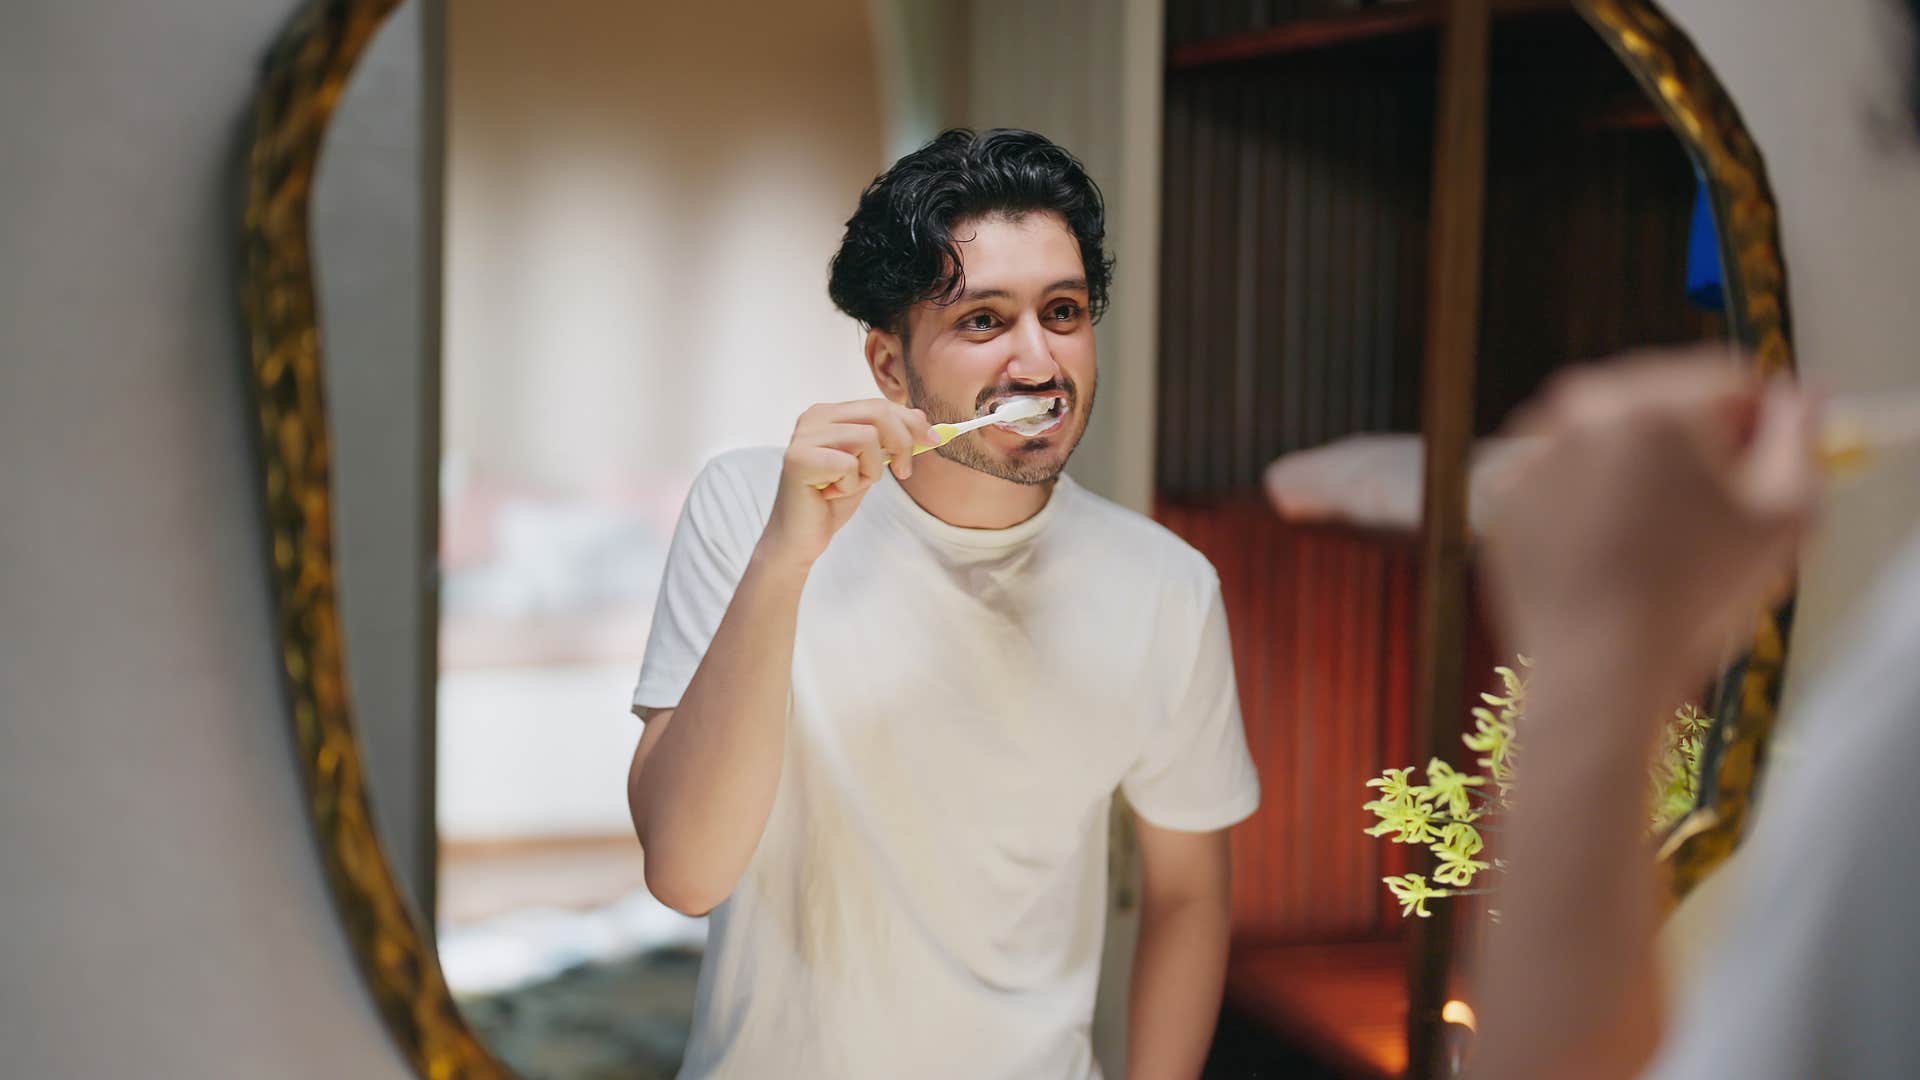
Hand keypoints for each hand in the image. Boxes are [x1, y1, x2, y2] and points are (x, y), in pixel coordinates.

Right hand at [758, 399, 938, 569]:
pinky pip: (849, 464)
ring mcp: (803, 436)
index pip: (878, 405)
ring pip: (867, 437)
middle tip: (903, 470)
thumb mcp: (869, 464)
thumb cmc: (832, 500)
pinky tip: (832, 493)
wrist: (800, 537)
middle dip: (902, 441)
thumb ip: (888, 440)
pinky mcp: (799, 459)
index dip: (911, 421)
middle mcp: (813, 417)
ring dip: (871, 470)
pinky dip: (851, 485)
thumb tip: (923, 420)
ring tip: (851, 485)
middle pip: (877, 413)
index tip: (933, 440)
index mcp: (828, 413)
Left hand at [1481, 350, 1822, 695]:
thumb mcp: (1786, 516)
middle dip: (1690, 437)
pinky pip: (1558, 470)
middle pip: (1659, 394)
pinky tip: (1605, 545)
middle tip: (1704, 510)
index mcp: (1653, 401)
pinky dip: (1583, 493)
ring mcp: (1528, 446)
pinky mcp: (1498, 489)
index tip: (1756, 468)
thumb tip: (1801, 396)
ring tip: (1652, 534)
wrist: (1598, 669)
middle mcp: (1579, 407)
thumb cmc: (1696, 598)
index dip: (1754, 422)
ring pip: (1604, 430)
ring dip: (1633, 461)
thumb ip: (1801, 438)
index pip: (1725, 377)